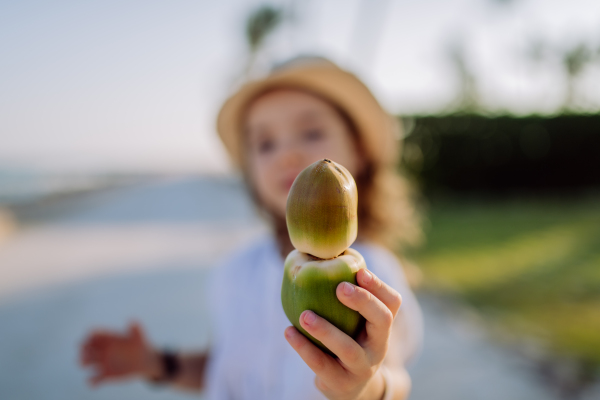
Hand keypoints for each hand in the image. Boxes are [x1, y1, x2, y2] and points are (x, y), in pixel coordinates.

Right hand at [80, 321, 160, 385]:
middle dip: (83, 351)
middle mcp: (103, 351)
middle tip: (85, 354)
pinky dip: (92, 382)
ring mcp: (103, 363)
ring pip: (87, 363)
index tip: (88, 341)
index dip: (88, 337)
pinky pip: (95, 380)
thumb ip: (136, 329)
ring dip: (83, 363)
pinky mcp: (106, 375)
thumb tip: (132, 321)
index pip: (93, 335)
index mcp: (109, 339)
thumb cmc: (140, 346)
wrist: (145, 361)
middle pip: (86, 349)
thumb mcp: (139, 337)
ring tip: (85, 365)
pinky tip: (95, 382)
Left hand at [284, 269, 402, 399]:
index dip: (379, 286)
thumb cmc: (348, 340)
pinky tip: (288, 332)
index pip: (392, 302)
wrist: (350, 388)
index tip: (359, 271)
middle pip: (382, 321)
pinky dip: (304, 348)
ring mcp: (361, 366)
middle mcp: (378, 345)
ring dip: (325, 330)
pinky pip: (322, 365)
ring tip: (304, 315)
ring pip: (348, 348)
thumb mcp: (354, 322)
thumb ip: (345, 296)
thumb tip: (318, 255)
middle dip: (363, 301)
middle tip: (339, 288)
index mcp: (381, 326)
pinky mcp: (341, 382)